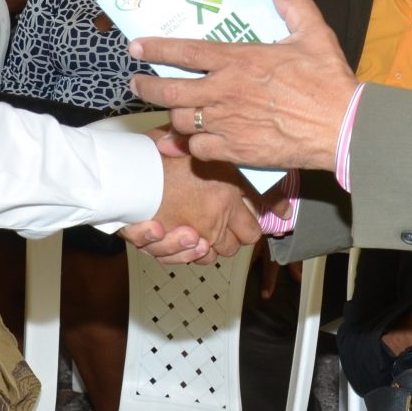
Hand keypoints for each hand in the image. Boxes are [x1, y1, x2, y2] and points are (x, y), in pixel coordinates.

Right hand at [119, 137, 264, 263]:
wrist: (126, 163)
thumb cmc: (166, 152)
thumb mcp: (214, 154)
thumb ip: (251, 179)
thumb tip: (285, 208)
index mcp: (225, 203)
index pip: (252, 232)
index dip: (248, 226)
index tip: (242, 217)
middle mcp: (208, 224)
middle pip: (230, 248)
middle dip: (227, 237)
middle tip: (217, 218)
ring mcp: (182, 235)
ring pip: (204, 257)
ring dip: (200, 246)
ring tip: (194, 228)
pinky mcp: (157, 243)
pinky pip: (174, 259)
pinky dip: (173, 250)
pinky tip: (169, 232)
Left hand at [130, 0, 359, 171]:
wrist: (341, 127)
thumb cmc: (328, 81)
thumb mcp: (315, 33)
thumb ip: (293, 8)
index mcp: (239, 59)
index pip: (185, 51)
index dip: (155, 48)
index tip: (136, 47)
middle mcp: (225, 90)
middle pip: (170, 90)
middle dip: (146, 87)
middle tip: (137, 83)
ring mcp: (227, 123)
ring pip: (180, 121)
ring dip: (171, 116)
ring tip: (168, 112)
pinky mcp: (236, 150)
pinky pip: (198, 149)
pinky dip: (190, 146)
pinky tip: (189, 142)